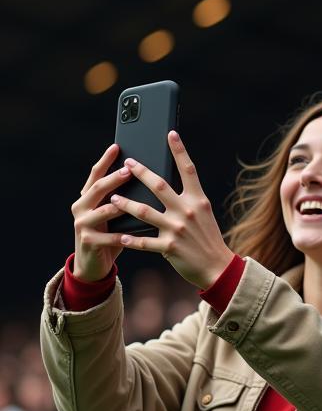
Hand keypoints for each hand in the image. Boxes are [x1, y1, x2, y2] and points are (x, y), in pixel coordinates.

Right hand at [71, 145, 132, 281]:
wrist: (93, 264)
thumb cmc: (111, 235)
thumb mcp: (115, 214)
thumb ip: (124, 199)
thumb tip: (149, 179)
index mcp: (88, 197)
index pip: (96, 174)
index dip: (106, 160)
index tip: (117, 146)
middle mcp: (81, 206)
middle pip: (98, 188)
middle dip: (114, 178)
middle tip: (129, 169)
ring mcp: (82, 224)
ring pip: (102, 211)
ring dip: (118, 205)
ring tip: (132, 201)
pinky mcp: (88, 241)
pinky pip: (109, 237)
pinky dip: (123, 236)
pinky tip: (135, 235)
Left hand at [109, 131, 234, 288]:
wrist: (218, 269)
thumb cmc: (209, 240)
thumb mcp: (204, 216)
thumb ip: (189, 200)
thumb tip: (168, 185)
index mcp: (198, 201)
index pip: (188, 170)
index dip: (179, 150)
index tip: (170, 133)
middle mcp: (187, 212)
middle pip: (159, 186)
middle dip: (140, 172)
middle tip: (127, 163)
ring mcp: (177, 229)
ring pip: (144, 211)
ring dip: (126, 204)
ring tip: (113, 199)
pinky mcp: (169, 248)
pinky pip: (144, 241)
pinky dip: (131, 239)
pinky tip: (121, 236)